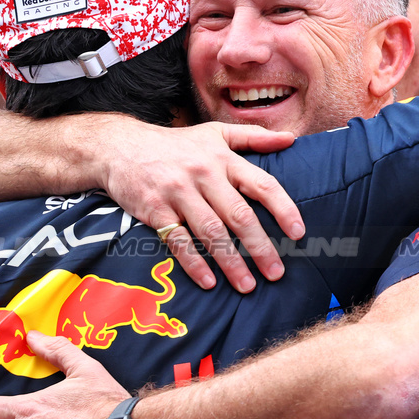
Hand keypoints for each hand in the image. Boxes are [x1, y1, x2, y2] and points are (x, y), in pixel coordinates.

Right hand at [99, 120, 302, 292]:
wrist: (120, 146)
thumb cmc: (176, 145)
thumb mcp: (215, 133)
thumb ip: (254, 137)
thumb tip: (291, 139)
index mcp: (224, 159)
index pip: (262, 184)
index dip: (283, 209)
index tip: (298, 233)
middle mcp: (204, 175)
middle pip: (239, 215)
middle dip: (260, 247)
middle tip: (276, 273)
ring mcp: (178, 193)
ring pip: (211, 232)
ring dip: (230, 262)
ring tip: (247, 285)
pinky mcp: (155, 209)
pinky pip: (178, 241)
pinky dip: (194, 263)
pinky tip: (208, 282)